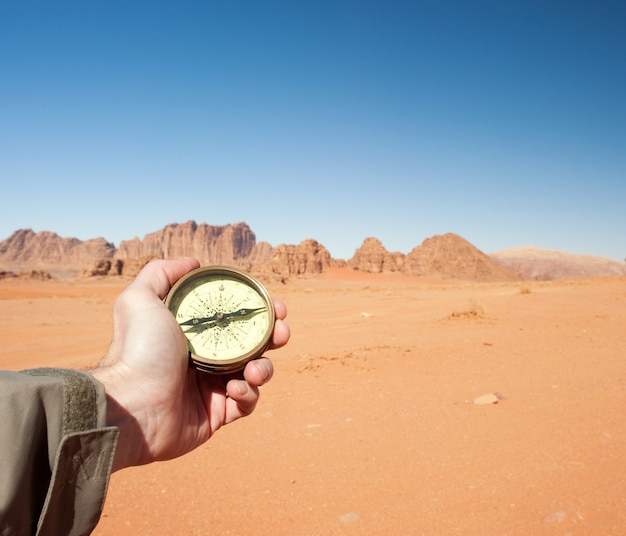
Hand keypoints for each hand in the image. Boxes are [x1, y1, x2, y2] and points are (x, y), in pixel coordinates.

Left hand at [90, 259, 289, 471]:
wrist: (132, 406)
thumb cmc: (137, 352)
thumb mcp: (140, 300)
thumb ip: (161, 273)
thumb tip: (193, 262)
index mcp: (194, 334)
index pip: (234, 318)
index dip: (258, 311)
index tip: (273, 307)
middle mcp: (205, 358)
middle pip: (253, 344)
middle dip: (273, 337)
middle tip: (280, 334)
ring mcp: (212, 388)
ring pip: (256, 374)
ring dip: (263, 368)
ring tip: (253, 369)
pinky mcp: (217, 415)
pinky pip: (247, 403)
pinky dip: (248, 395)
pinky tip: (235, 390)